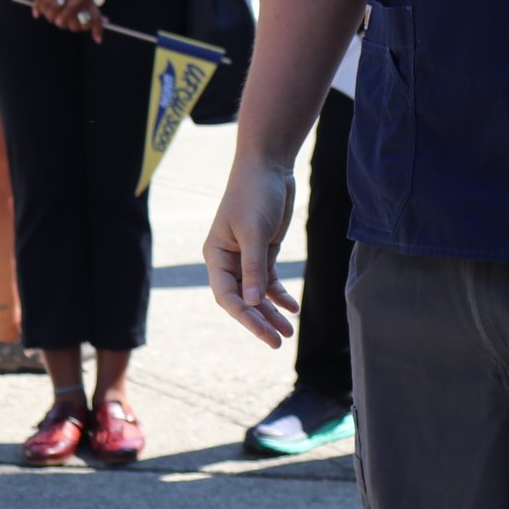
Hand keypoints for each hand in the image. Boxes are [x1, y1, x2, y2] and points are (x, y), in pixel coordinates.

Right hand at [205, 157, 301, 346]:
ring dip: (271, 312)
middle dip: (259, 320)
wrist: (269, 166)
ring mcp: (247, 257)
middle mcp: (228, 260)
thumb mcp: (255, 232)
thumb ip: (254, 267)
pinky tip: (292, 307)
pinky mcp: (265, 251)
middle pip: (242, 299)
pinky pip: (269, 280)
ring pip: (257, 293)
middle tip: (278, 342)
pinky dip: (280, 294)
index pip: (227, 295)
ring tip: (288, 332)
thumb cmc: (255, 194)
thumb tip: (252, 302)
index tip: (263, 332)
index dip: (244, 316)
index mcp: (216, 256)